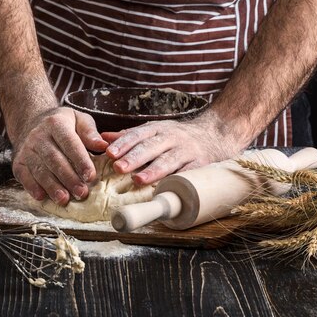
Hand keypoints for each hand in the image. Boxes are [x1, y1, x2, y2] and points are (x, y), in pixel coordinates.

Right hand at [12, 107, 107, 204]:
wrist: (31, 121)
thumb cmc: (62, 124)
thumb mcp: (79, 120)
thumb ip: (90, 133)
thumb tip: (103, 146)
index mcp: (56, 123)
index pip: (69, 143)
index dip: (80, 160)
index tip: (91, 176)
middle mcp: (38, 135)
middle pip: (54, 159)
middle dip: (68, 178)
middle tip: (81, 193)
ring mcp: (26, 149)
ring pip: (39, 169)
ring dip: (52, 186)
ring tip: (64, 199)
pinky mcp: (18, 162)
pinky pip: (23, 176)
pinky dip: (32, 187)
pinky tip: (42, 197)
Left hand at [102, 114, 243, 184]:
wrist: (215, 134)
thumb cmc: (177, 136)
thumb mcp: (154, 130)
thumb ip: (129, 136)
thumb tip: (101, 139)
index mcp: (158, 129)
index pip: (138, 134)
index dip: (124, 143)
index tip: (109, 153)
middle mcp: (172, 137)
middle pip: (151, 147)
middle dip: (134, 157)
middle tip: (118, 167)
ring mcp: (187, 151)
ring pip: (168, 160)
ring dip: (153, 170)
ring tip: (138, 180)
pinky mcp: (201, 164)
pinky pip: (188, 173)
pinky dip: (178, 179)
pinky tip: (167, 188)